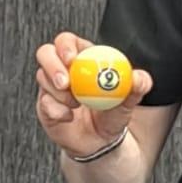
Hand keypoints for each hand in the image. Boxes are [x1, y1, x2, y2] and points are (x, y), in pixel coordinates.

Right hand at [34, 31, 153, 158]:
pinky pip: (43, 103)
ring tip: (77, 104)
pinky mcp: (44, 105)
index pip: (67, 41)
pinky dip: (57, 111)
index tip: (72, 59)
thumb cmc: (113, 113)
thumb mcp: (129, 99)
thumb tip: (139, 78)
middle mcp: (64, 68)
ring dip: (59, 93)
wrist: (100, 141)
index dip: (66, 46)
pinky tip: (70, 116)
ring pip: (42, 77)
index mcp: (84, 58)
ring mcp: (51, 86)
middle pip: (45, 52)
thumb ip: (137, 86)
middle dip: (53, 65)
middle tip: (66, 82)